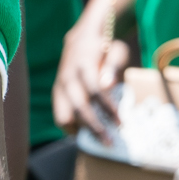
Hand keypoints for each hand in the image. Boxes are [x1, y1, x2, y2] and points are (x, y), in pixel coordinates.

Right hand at [53, 16, 131, 138]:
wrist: (83, 36)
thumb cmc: (105, 45)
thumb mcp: (116, 50)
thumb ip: (112, 66)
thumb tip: (107, 85)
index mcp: (83, 64)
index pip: (94, 90)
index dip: (107, 108)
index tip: (121, 123)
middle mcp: (67, 77)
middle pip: (77, 108)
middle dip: (94, 127)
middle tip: (110, 143)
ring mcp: (59, 85)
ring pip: (63, 115)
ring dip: (81, 131)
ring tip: (98, 140)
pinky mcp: (57, 93)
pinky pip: (60, 115)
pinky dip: (73, 127)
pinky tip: (88, 133)